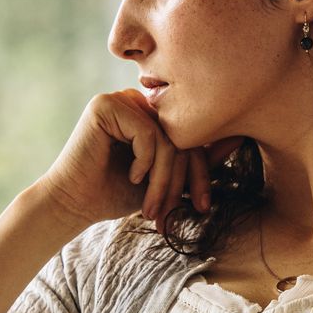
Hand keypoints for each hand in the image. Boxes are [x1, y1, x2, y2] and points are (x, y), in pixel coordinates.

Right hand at [30, 88, 245, 227]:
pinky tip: (132, 177)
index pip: (192, 136)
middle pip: (183, 135)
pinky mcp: (106, 104)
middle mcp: (138, 101)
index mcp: (153, 114)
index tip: (202, 206)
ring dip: (164, 178)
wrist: (75, 204)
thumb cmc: (118, 194)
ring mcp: (121, 99)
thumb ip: (197, 159)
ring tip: (153, 206)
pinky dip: (145, 162)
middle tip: (177, 212)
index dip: (202, 173)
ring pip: (167, 137)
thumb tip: (237, 139)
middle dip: (185, 180)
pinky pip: (147, 132)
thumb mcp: (168, 179)